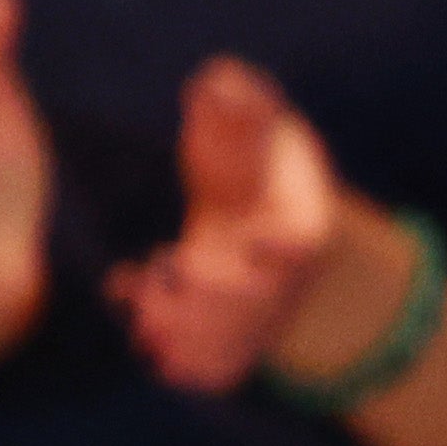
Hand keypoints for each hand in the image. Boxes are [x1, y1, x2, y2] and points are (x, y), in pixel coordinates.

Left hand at [112, 54, 350, 393]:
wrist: (257, 202)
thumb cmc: (251, 150)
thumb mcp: (251, 117)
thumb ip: (240, 100)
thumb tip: (217, 80)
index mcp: (301, 218)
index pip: (305, 241)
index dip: (283, 248)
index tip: (252, 243)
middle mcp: (285, 274)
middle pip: (260, 303)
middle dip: (215, 299)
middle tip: (168, 270)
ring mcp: (262, 310)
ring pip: (234, 342)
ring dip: (189, 334)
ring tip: (140, 309)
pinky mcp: (232, 332)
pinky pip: (215, 365)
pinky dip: (181, 361)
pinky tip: (141, 330)